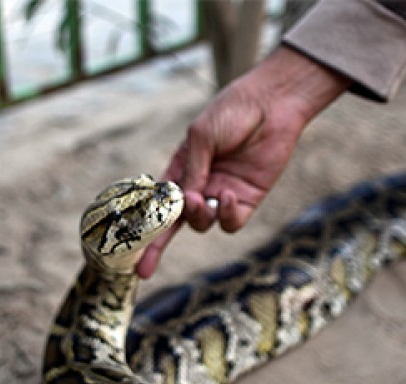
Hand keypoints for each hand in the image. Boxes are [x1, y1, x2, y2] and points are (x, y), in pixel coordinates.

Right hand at [137, 46, 349, 278]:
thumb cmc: (232, 112)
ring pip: (203, 224)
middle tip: (181, 207)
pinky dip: (226, 215)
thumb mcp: (202, 137)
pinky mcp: (248, 200)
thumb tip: (183, 202)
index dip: (147, 228)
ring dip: (198, 216)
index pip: (160, 202)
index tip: (134, 257)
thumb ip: (192, 170)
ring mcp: (223, 194)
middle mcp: (200, 184)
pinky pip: (232, 222)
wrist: (271, 105)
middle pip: (179, 220)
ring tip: (200, 198)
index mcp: (182, 167)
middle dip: (167, 232)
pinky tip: (227, 196)